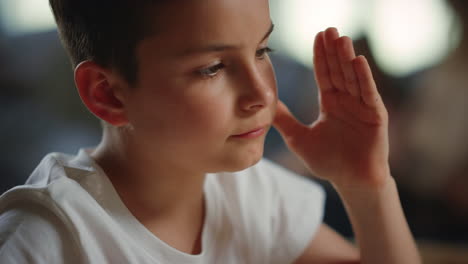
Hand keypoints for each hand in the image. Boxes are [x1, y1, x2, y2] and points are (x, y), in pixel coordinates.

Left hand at [273, 28, 389, 189]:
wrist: (351, 181)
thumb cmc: (328, 161)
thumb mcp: (299, 138)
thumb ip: (285, 120)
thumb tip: (266, 106)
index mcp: (330, 103)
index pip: (324, 74)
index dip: (320, 56)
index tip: (317, 37)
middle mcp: (346, 101)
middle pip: (338, 71)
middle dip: (333, 51)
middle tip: (329, 29)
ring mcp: (362, 107)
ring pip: (353, 78)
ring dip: (347, 58)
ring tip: (341, 38)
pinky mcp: (375, 116)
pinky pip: (368, 94)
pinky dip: (364, 78)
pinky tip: (358, 61)